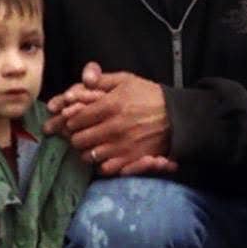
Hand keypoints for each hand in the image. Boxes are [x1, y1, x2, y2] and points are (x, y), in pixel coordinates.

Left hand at [45, 62, 173, 175]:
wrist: (176, 117)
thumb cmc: (148, 96)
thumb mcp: (125, 80)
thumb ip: (101, 79)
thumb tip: (83, 79)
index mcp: (110, 106)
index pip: (75, 119)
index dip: (70, 120)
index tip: (73, 120)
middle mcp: (114, 128)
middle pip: (78, 140)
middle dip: (75, 136)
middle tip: (80, 133)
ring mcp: (122, 146)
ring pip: (88, 156)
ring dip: (86, 151)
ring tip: (91, 144)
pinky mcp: (131, 159)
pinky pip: (105, 168)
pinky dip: (101, 163)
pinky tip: (104, 155)